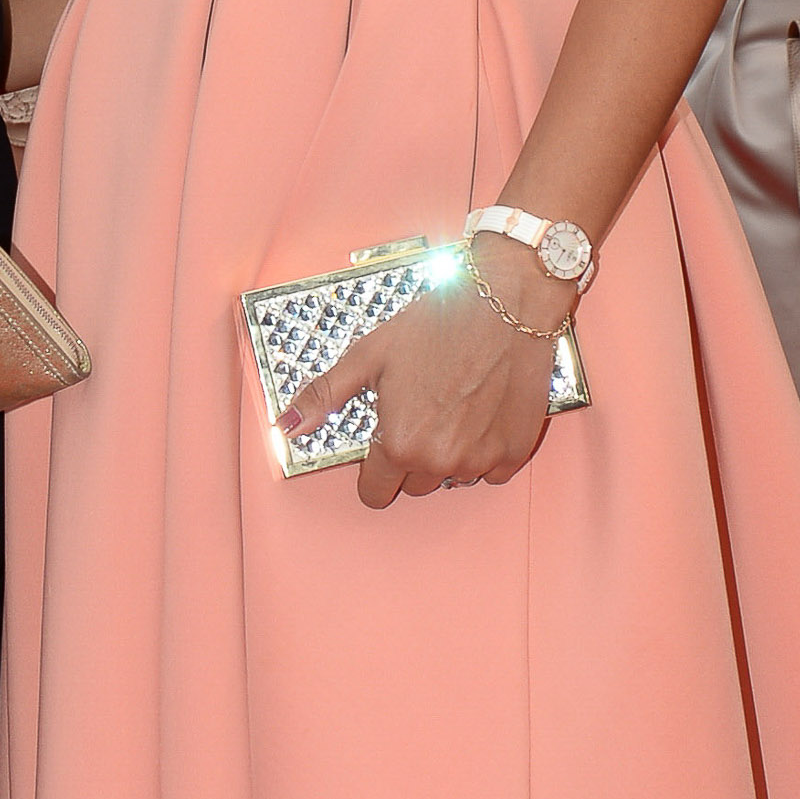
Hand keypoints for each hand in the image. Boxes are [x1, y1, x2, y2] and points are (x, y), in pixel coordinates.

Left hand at [282, 263, 562, 510]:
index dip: (374, 472)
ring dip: (450, 453)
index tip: (382, 448)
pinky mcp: (515, 452)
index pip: (376, 494)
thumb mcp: (368, 355)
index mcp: (398, 443)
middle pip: (415, 485)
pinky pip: (492, 471)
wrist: (503, 305)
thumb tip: (284, 427)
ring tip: (454, 405)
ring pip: (454, 477)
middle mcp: (440, 461)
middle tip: (421, 411)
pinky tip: (483, 412)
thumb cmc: (434, 325)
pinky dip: (487, 450)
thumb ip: (324, 396)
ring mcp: (482, 460)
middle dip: (412, 456)